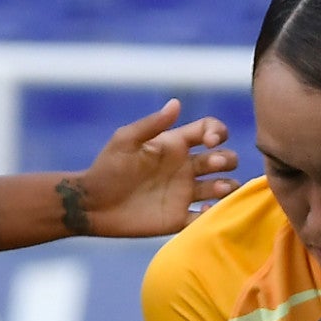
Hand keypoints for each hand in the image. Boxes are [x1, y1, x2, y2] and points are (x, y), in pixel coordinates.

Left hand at [79, 98, 240, 235]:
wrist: (93, 204)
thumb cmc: (107, 168)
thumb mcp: (126, 140)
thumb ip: (152, 124)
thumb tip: (176, 103)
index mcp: (176, 146)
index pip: (209, 131)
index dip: (218, 132)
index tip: (210, 141)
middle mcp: (186, 168)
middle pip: (225, 158)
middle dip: (226, 159)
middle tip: (213, 165)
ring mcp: (186, 193)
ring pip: (224, 186)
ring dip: (228, 186)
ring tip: (215, 190)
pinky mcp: (182, 218)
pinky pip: (209, 216)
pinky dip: (216, 213)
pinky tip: (206, 211)